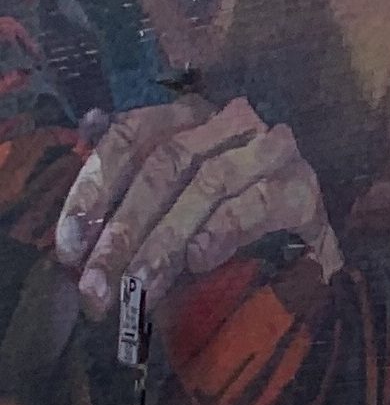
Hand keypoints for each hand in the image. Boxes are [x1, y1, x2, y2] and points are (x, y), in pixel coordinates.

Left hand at [54, 95, 343, 322]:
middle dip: (124, 227)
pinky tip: (197, 262)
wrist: (300, 261)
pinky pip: (258, 203)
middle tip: (96, 284)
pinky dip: (221, 232)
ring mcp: (274, 154)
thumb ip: (128, 193)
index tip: (69, 246)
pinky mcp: (304, 191)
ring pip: (209, 181)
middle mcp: (233, 123)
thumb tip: (79, 191)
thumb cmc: (221, 229)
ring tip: (139, 286)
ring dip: (166, 239)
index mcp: (191, 118)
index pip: (133, 134)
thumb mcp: (167, 210)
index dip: (96, 186)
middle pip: (167, 163)